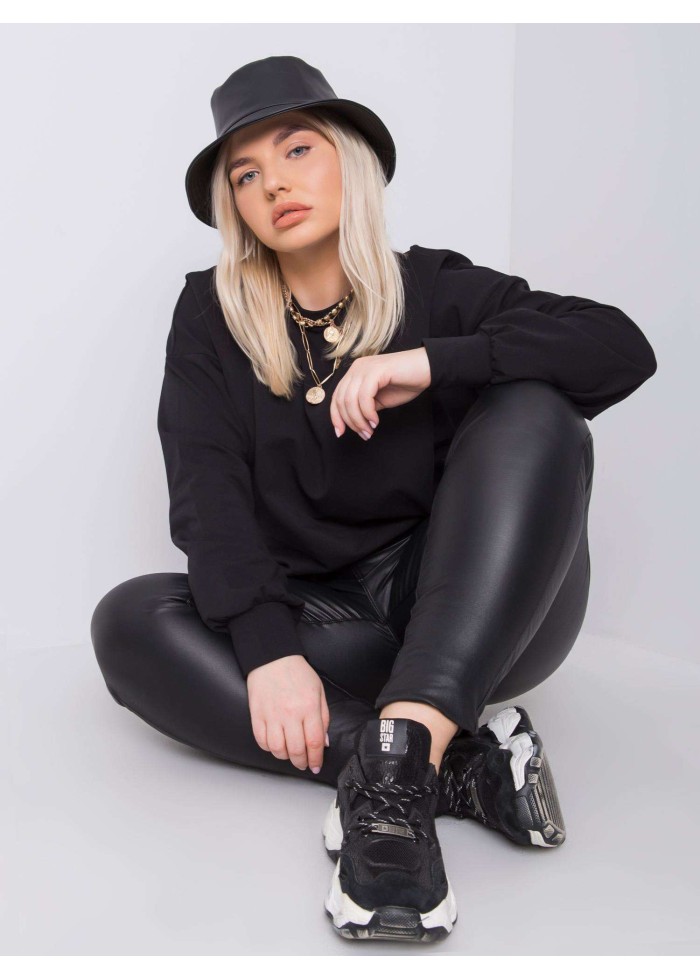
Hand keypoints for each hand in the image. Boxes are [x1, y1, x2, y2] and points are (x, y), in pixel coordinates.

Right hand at [246, 654, 330, 772]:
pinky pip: (262, 740)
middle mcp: (290, 713)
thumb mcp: (319, 691)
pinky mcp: (257, 715)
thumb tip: (323, 742)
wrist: (272, 658)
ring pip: (277, 749)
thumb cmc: (297, 673)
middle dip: (301, 762)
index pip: (314, 742)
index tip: (316, 765)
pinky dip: (269, 748)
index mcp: (309, 706)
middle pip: (296, 750)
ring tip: (290, 754)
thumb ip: (323, 717)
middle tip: (304, 764)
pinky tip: (275, 745)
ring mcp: (272, 715)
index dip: (316, 759)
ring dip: (285, 757)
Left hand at [330, 347, 430, 438]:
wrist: (427, 369)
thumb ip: (364, 406)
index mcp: (355, 373)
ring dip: (359, 420)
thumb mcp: (379, 399)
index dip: (336, 417)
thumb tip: (353, 421)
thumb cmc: (406, 383)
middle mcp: (357, 368)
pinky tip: (375, 421)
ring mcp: (365, 368)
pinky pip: (364, 396)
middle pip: (341, 400)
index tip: (340, 433)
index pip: (336, 397)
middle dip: (350, 422)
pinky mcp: (376, 370)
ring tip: (370, 431)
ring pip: (350, 400)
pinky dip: (368, 412)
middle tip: (364, 434)